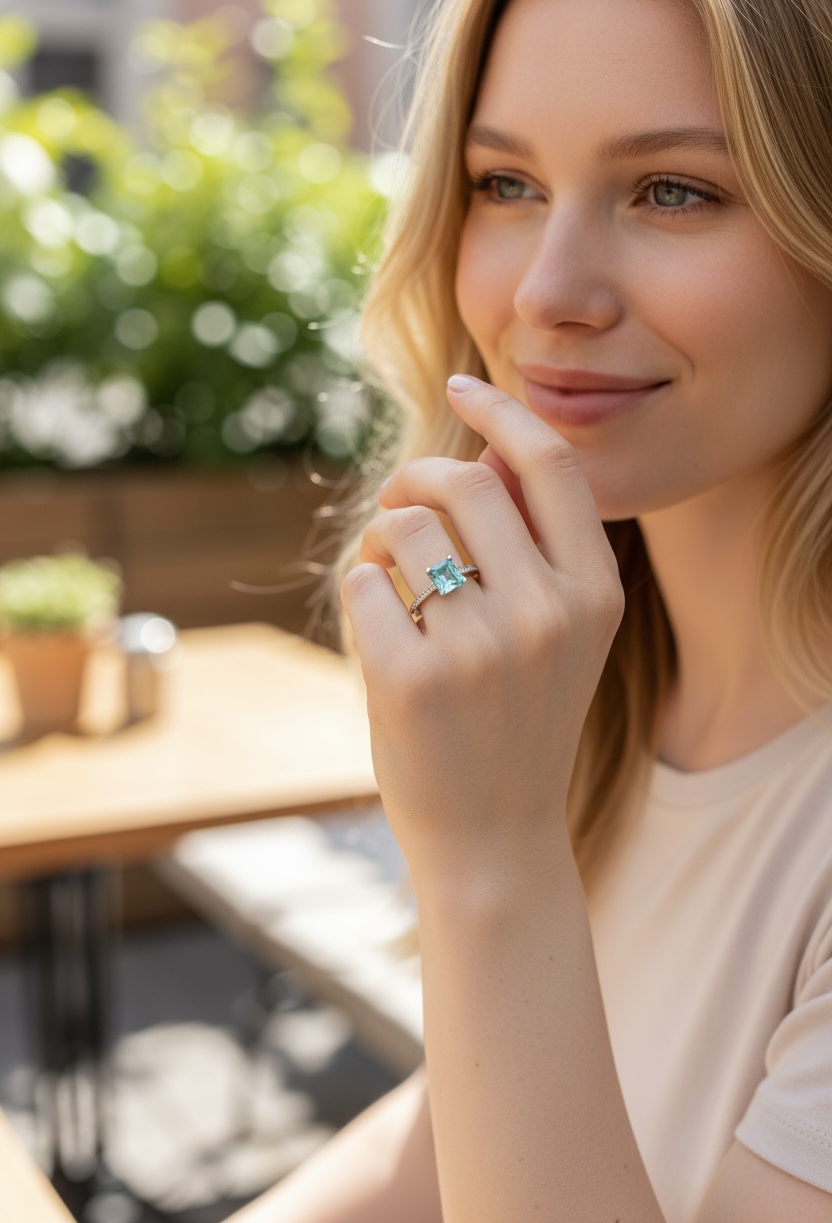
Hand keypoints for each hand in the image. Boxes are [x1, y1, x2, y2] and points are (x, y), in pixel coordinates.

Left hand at [340, 377, 623, 893]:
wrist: (496, 839)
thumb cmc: (521, 724)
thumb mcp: (561, 635)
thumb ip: (535, 546)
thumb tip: (484, 450)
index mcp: (595, 594)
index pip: (552, 465)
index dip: (504, 412)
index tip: (463, 384)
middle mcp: (548, 613)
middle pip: (465, 481)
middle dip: (419, 476)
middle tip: (398, 502)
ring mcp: (479, 648)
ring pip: (404, 527)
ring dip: (384, 539)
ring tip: (391, 581)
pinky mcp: (411, 680)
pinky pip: (363, 582)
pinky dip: (361, 591)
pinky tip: (381, 633)